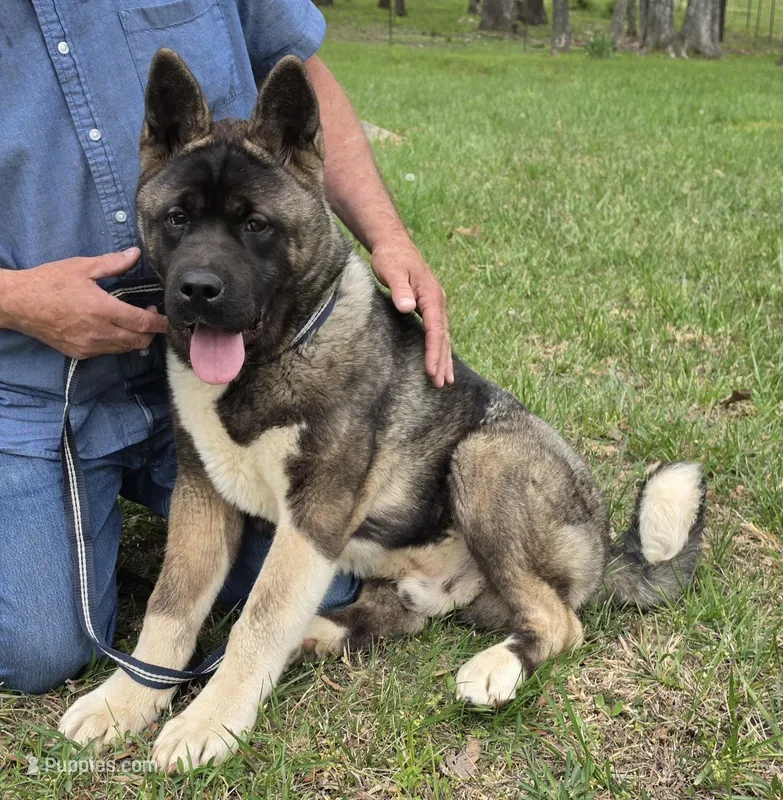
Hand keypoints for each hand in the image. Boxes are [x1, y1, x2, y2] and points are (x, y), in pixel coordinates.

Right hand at [0, 248, 167, 358]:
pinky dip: (117, 343)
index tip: (167, 318)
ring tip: (131, 320)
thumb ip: (113, 264)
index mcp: (102, 310)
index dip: (159, 322)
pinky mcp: (80, 353)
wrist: (18, 304)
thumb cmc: (49, 283)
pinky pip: (108, 352)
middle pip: (139, 340)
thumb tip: (135, 255)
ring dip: (134, 337)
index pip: (142, 323)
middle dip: (150, 331)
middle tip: (148, 314)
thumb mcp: (82, 267)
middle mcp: (98, 332)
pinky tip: (112, 328)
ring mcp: (89, 346)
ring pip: (125, 349)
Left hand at [371, 235, 453, 387]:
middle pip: (443, 336)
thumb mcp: (392, 270)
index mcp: (431, 295)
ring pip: (443, 336)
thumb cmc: (391, 257)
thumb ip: (400, 288)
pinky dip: (439, 347)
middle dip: (443, 361)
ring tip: (446, 381)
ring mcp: (434, 304)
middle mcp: (437, 301)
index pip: (435, 330)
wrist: (393, 244)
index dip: (434, 352)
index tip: (431, 371)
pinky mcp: (427, 306)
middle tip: (441, 384)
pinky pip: (437, 331)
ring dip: (444, 358)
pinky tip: (438, 360)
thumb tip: (408, 306)